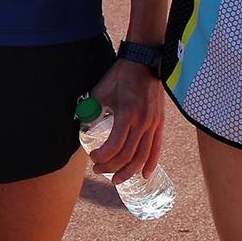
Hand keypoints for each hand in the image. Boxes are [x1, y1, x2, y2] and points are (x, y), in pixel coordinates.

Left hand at [85, 57, 165, 184]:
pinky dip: (150, 164)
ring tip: (116, 179)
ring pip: (142, 156)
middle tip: (99, 170)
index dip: (102, 157)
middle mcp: (143, 122)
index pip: (114, 146)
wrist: (143, 62)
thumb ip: (92, 110)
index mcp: (127, 114)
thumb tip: (82, 126)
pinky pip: (156, 149)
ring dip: (128, 171)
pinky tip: (144, 175)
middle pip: (127, 156)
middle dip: (111, 167)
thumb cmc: (119, 76)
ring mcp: (154, 124)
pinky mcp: (159, 123)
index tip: (92, 157)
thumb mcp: (101, 92)